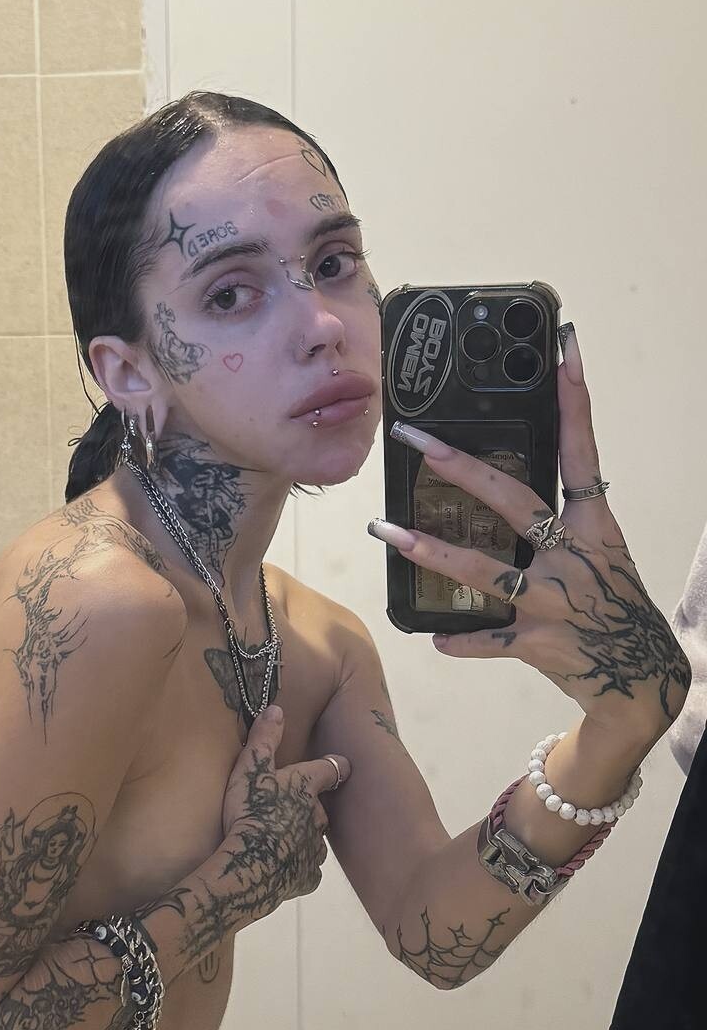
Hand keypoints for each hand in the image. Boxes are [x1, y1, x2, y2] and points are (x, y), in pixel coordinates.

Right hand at [220, 707, 349, 919]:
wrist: (249, 866)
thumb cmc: (249, 811)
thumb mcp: (250, 768)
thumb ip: (264, 739)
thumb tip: (277, 708)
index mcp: (307, 787)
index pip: (332, 769)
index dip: (335, 766)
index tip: (340, 766)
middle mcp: (318, 816)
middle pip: (320, 807)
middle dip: (307, 807)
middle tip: (283, 809)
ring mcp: (314, 849)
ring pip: (314, 839)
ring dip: (302, 837)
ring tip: (279, 839)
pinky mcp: (307, 877)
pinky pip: (307, 870)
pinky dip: (297, 867)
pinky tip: (283, 868)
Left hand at [375, 325, 691, 736]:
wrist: (642, 678)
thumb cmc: (612, 606)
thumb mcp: (599, 555)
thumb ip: (560, 522)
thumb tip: (507, 489)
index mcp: (594, 528)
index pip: (582, 454)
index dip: (575, 402)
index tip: (565, 351)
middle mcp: (575, 557)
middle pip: (514, 500)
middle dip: (461, 467)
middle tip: (418, 440)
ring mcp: (557, 601)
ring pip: (485, 571)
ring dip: (433, 552)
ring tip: (389, 532)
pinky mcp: (541, 643)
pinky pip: (492, 640)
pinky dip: (463, 640)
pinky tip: (434, 637)